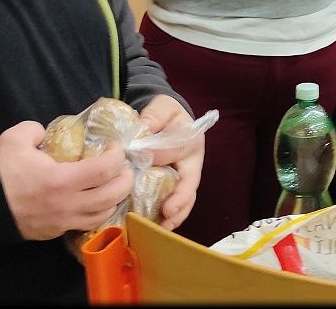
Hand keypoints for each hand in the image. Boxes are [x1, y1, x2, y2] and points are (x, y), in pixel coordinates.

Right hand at [0, 121, 133, 240]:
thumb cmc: (0, 173)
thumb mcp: (15, 139)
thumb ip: (35, 129)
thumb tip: (46, 133)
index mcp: (62, 180)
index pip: (105, 169)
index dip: (116, 156)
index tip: (114, 146)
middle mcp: (69, 204)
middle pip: (113, 195)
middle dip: (125, 179)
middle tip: (123, 167)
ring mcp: (65, 221)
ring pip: (104, 213)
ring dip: (115, 197)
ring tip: (114, 183)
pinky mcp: (58, 232)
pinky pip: (88, 224)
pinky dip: (99, 212)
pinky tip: (97, 200)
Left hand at [137, 94, 204, 229]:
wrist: (167, 121)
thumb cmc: (166, 114)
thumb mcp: (163, 107)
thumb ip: (155, 115)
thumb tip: (144, 129)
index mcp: (191, 143)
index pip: (180, 150)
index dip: (165, 155)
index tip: (148, 158)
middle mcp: (190, 165)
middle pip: (190, 186)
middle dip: (180, 201)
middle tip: (167, 213)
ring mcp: (183, 180)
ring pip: (184, 201)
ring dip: (174, 216)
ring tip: (162, 228)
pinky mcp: (172, 190)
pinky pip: (172, 206)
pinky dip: (165, 218)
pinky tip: (152, 228)